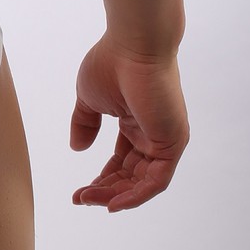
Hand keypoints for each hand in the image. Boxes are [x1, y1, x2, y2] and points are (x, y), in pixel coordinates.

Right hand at [69, 30, 189, 211]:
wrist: (133, 46)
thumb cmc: (111, 64)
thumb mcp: (89, 99)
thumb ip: (84, 123)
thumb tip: (77, 148)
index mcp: (135, 122)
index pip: (122, 160)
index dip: (101, 177)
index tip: (79, 189)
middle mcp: (152, 134)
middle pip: (131, 174)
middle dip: (105, 189)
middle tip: (81, 198)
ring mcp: (164, 139)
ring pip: (142, 182)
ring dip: (116, 195)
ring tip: (90, 199)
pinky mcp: (172, 143)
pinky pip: (156, 180)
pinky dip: (136, 195)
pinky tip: (113, 202)